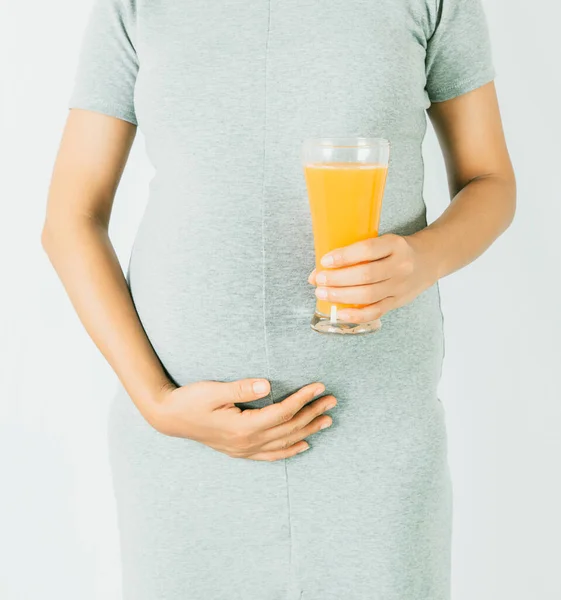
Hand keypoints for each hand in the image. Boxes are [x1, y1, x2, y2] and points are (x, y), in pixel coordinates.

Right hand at [148, 380, 336, 460]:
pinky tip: (303, 446)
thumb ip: (241, 389)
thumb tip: (268, 384)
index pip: (283, 412)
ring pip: (284, 442)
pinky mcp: (240, 450)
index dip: (303, 399)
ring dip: (307, 431)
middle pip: (289, 428)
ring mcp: (244, 449)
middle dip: (312, 413)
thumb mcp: (214, 391)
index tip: (319, 386)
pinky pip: (271, 455)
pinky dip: (290, 450)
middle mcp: (247, 442)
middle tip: (332, 401)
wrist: (169, 417)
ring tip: (326, 421)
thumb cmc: (190, 401)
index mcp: (243, 427)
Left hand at [308, 233, 438, 323]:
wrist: (429, 261)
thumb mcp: (383, 241)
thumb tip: (320, 268)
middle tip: (318, 280)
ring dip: (341, 296)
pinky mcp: (398, 302)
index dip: (344, 256)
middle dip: (337, 279)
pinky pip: (376, 312)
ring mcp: (400, 286)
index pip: (367, 250)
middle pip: (365, 275)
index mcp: (395, 244)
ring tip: (322, 293)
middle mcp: (400, 266)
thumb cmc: (395, 250)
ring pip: (368, 295)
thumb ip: (357, 252)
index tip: (325, 261)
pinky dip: (356, 315)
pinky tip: (340, 313)